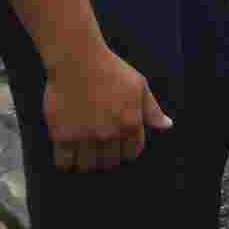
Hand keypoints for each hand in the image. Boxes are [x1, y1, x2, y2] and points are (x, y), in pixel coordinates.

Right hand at [43, 48, 169, 172]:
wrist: (78, 62)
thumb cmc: (112, 71)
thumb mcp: (139, 86)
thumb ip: (152, 110)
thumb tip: (167, 126)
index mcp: (131, 124)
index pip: (132, 153)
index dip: (127, 150)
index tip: (120, 145)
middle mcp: (109, 134)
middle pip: (109, 162)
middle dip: (107, 157)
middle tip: (101, 148)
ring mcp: (85, 137)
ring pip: (87, 166)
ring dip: (87, 162)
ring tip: (85, 152)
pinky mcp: (61, 137)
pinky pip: (64, 163)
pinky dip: (67, 162)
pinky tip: (68, 154)